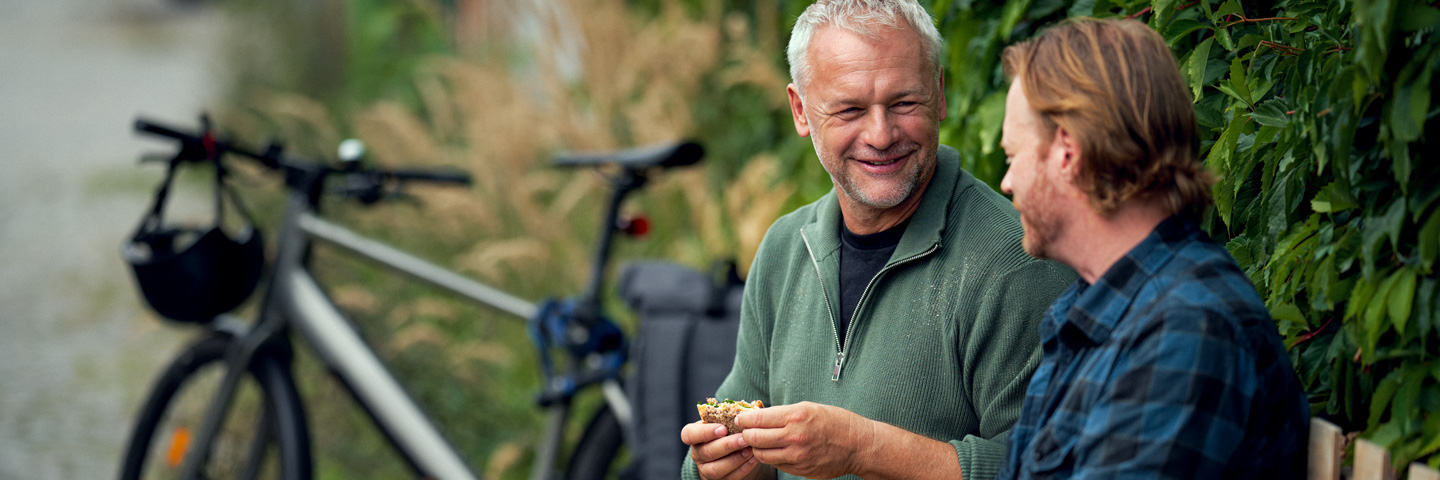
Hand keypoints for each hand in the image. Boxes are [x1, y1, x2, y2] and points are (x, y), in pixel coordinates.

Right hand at [681, 420, 765, 478]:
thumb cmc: (730, 430)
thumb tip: (750, 410)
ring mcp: (706, 469)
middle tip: (743, 438)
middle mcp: (697, 453)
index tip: (723, 428)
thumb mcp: (727, 420)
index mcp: (694, 435)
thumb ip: (732, 415)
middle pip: (706, 452)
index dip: (704, 432)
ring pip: (716, 469)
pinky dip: (743, 469)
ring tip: (750, 450)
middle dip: (727, 445)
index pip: (689, 434)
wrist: (735, 450)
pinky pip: (729, 478)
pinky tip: (754, 459)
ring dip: (735, 459)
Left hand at [736, 401, 874, 478]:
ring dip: (757, 448)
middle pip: (754, 438)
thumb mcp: (808, 407)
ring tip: (759, 441)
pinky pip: (776, 464)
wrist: (858, 445)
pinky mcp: (800, 470)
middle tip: (746, 430)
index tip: (740, 418)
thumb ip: (782, 413)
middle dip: (747, 434)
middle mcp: (794, 437)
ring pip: (762, 455)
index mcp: (796, 416)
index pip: (757, 420)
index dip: (744, 419)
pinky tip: (775, 450)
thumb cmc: (836, 422)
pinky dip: (771, 457)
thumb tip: (758, 416)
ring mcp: (797, 456)